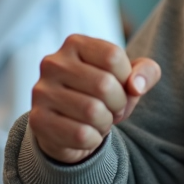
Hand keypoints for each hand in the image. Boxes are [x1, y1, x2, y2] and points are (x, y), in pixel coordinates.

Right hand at [29, 34, 160, 164]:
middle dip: (118, 104)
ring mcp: (41, 91)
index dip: (126, 78)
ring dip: (105, 123)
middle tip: (112, 110)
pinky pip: (80, 134)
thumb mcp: (128, 78)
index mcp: (75, 43)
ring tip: (98, 121)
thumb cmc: (102, 96)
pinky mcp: (37, 120)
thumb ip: (145, 72)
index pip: (113, 56)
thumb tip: (136, 86)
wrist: (68, 128)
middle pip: (104, 84)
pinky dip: (93, 139)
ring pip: (93, 111)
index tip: (121, 88)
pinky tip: (86, 135)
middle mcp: (53, 63)